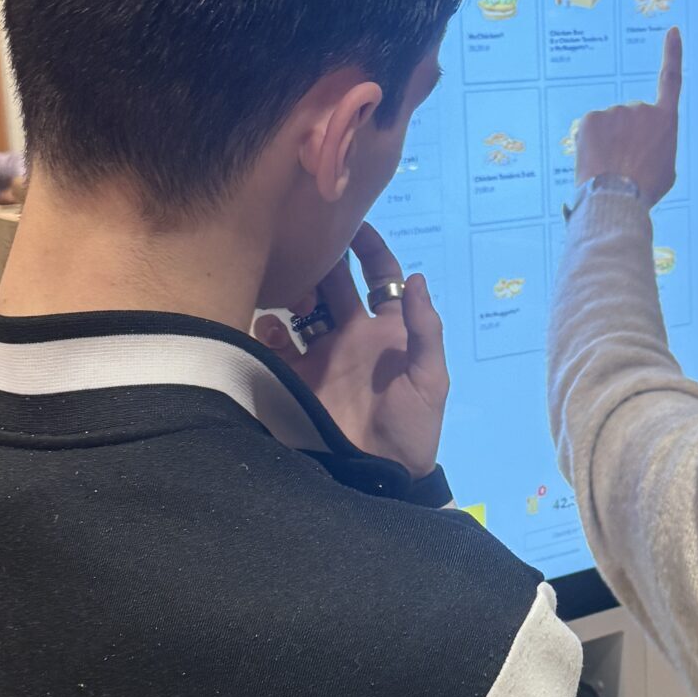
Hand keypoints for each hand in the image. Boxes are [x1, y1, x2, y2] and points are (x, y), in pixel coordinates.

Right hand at [256, 225, 447, 479]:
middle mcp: (350, 332)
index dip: (369, 246)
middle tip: (307, 245)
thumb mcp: (430, 379)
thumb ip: (424, 329)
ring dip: (292, 290)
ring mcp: (319, 352)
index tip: (352, 220)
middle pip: (333, 281)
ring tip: (288, 289)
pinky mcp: (292, 376)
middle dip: (321, 259)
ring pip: (299, 305)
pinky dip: (267, 328)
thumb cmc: (412, 427)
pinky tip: (268, 326)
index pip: (379, 274)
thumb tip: (417, 277)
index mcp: (387, 328)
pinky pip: (274, 342)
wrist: (380, 476)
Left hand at [576, 26, 682, 205]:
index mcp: (666, 121)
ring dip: (607, 142)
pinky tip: (595, 161)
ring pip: (608, 125)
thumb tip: (643, 145)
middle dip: (625, 136)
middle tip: (624, 165)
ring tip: (610, 168)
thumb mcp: (665, 170)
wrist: (618, 197)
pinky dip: (589, 144)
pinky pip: (590, 129)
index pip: (671, 80)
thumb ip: (657, 148)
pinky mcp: (592, 117)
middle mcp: (642, 109)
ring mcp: (615, 111)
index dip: (672, 54)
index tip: (671, 31)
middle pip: (629, 118)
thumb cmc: (644, 190)